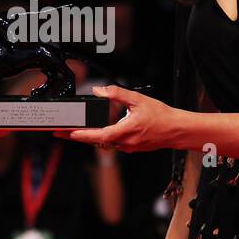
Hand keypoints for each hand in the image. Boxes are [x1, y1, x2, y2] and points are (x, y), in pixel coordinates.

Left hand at [54, 84, 177, 153]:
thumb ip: (117, 94)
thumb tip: (100, 90)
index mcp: (125, 131)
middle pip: (96, 141)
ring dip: (89, 138)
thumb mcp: (138, 100)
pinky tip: (97, 132)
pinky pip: (112, 144)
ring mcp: (127, 147)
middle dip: (78, 137)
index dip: (81, 135)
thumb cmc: (161, 116)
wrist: (177, 130)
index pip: (98, 135)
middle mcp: (124, 143)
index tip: (68, 133)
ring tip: (74, 132)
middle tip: (61, 132)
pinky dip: (102, 138)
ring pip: (103, 143)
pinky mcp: (131, 148)